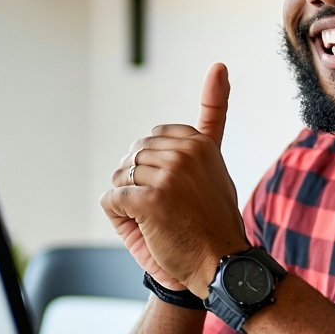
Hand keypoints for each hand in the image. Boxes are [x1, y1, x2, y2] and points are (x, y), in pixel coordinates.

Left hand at [100, 63, 247, 296]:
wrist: (221, 267)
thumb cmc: (212, 223)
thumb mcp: (216, 164)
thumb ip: (210, 125)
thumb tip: (218, 67)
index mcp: (201, 144)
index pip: (156, 136)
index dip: (155, 166)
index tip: (177, 193)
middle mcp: (187, 154)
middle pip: (133, 156)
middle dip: (138, 184)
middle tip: (166, 212)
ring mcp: (170, 176)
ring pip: (120, 178)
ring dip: (129, 203)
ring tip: (157, 221)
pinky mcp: (151, 200)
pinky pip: (113, 199)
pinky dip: (120, 218)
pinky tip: (144, 228)